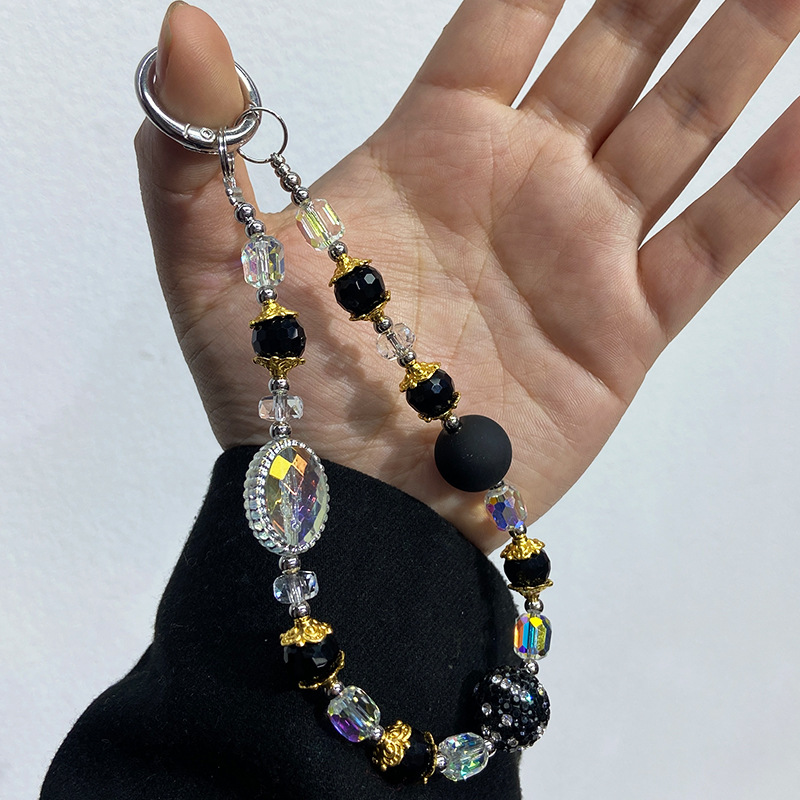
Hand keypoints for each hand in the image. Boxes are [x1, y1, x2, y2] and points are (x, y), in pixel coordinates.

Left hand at [136, 1, 799, 552]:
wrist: (355, 507)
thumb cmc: (280, 391)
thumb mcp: (207, 263)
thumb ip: (189, 147)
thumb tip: (177, 29)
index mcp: (432, 148)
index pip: (504, 16)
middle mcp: (521, 183)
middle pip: (615, 48)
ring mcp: (582, 252)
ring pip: (682, 123)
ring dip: (741, 46)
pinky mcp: (625, 328)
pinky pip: (714, 242)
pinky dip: (770, 182)